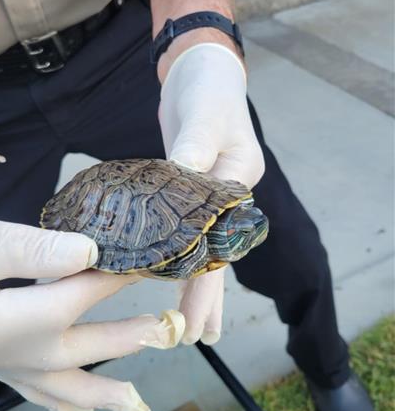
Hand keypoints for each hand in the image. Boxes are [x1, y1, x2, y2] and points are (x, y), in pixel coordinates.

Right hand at [0, 190, 184, 410]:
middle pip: (65, 348)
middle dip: (120, 339)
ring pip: (48, 383)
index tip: (147, 268)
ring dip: (95, 391)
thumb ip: (36, 248)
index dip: (108, 283)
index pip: (63, 301)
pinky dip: (53, 401)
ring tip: (135, 402)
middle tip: (167, 332)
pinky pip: (24, 388)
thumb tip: (93, 254)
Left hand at [158, 42, 263, 344]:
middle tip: (196, 338)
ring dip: (198, 287)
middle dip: (204, 298)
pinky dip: (178, 256)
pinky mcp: (187, 192)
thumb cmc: (208, 88)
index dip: (204, 283)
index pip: (219, 244)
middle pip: (216, 256)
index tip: (192, 319)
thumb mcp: (204, 112)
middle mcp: (228, 198)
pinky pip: (182, 232)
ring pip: (203, 250)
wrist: (200, 72)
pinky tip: (172, 276)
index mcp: (237, 182)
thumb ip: (195, 143)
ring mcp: (209, 198)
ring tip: (195, 326)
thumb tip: (186, 172)